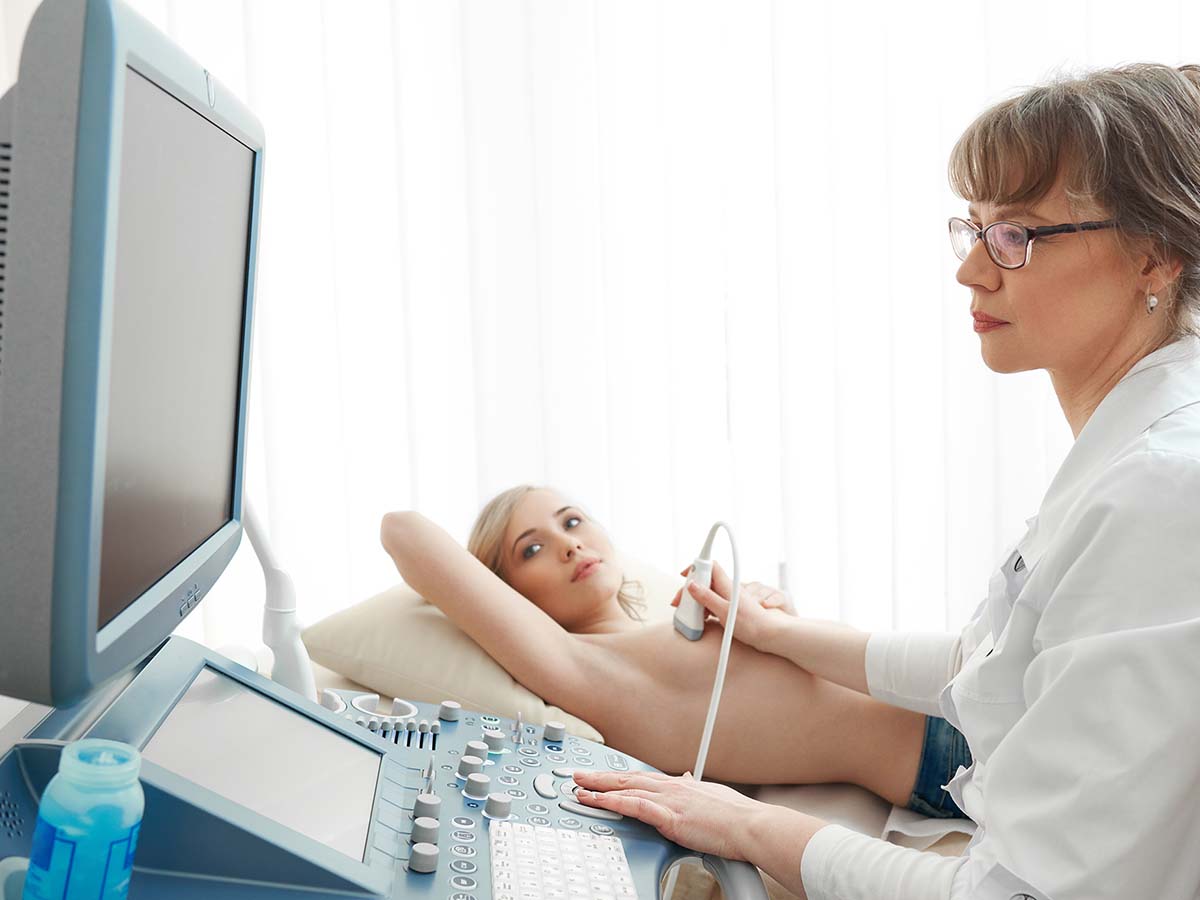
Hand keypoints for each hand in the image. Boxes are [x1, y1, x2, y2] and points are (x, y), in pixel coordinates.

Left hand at [571, 770, 764, 860]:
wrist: (750, 825)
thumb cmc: (737, 816)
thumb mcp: (713, 796)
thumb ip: (697, 788)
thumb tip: (690, 778)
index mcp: (681, 785)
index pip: (642, 778)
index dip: (620, 777)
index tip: (603, 777)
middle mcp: (671, 788)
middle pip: (627, 779)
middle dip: (600, 778)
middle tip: (578, 776)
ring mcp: (669, 800)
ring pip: (625, 790)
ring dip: (599, 789)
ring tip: (578, 789)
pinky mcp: (669, 817)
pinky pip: (634, 807)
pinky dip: (612, 803)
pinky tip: (597, 801)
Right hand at [672, 565, 794, 653]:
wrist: (769, 635)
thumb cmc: (751, 624)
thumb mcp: (724, 611)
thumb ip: (708, 597)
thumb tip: (692, 585)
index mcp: (727, 585)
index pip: (709, 565)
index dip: (696, 567)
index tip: (683, 575)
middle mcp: (728, 589)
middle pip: (704, 580)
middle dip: (690, 588)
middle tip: (680, 601)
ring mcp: (729, 598)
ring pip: (707, 593)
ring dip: (696, 600)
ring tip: (689, 614)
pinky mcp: (730, 608)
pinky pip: (712, 603)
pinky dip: (703, 608)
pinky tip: (700, 619)